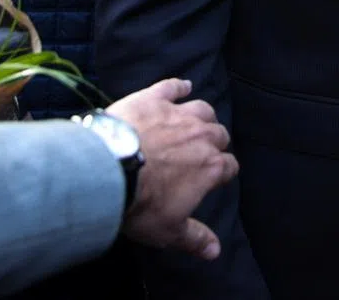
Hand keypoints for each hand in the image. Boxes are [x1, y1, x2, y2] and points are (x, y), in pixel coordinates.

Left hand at [108, 78, 238, 260]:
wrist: (110, 170)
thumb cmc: (142, 203)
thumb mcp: (168, 231)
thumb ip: (195, 238)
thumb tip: (216, 252)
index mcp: (209, 166)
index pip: (229, 166)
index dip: (224, 171)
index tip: (218, 176)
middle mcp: (201, 135)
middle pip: (219, 134)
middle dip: (216, 142)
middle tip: (203, 152)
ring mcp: (178, 114)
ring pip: (202, 108)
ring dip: (203, 116)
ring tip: (198, 122)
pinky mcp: (154, 99)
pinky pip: (173, 86)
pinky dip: (179, 86)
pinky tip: (183, 86)